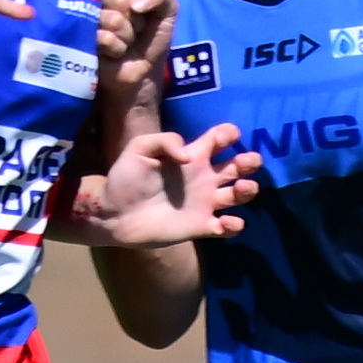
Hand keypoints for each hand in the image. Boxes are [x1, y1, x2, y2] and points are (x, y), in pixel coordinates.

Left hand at [63, 124, 261, 248]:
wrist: (113, 214)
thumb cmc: (125, 178)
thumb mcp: (139, 147)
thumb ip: (166, 141)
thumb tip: (189, 155)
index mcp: (191, 156)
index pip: (218, 140)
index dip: (228, 134)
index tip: (230, 135)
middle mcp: (203, 178)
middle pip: (236, 166)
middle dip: (248, 161)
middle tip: (248, 161)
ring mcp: (204, 203)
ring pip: (238, 195)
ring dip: (247, 189)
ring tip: (241, 188)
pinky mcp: (200, 226)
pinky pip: (226, 227)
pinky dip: (234, 225)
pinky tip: (225, 221)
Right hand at [96, 0, 176, 105]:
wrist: (141, 73)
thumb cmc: (151, 39)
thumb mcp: (167, 11)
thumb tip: (135, 4)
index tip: (143, 10)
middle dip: (135, 20)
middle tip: (134, 30)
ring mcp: (88, 18)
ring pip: (113, 19)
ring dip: (127, 36)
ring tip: (125, 43)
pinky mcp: (81, 38)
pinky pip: (105, 38)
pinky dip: (117, 48)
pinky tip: (115, 53)